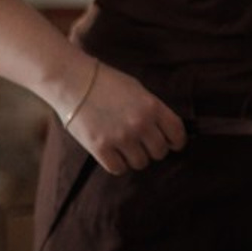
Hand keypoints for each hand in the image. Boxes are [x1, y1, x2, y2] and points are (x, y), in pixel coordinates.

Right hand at [60, 58, 186, 173]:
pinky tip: (114, 153)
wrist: (74, 82)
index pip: (177, 133)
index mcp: (153, 107)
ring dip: (136, 157)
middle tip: (145, 144)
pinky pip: (118, 169)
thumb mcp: (138, 90)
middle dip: (155, 149)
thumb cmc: (107, 83)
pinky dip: (118, 164)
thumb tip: (164, 130)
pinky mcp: (100, 148)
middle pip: (160, 152)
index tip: (173, 144)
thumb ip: (152, 110)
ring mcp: (120, 138)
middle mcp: (140, 124)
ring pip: (140, 163)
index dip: (177, 141)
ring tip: (127, 147)